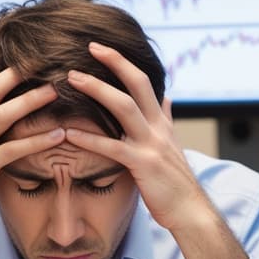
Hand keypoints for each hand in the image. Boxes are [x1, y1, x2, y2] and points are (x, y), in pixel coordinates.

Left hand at [64, 43, 247, 258]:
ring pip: (124, 107)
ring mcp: (151, 144)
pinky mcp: (143, 164)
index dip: (123, 62)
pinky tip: (68, 134)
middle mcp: (158, 127)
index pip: (143, 81)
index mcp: (162, 122)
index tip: (101, 48)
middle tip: (89, 47)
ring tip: (71, 79)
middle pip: (136, 84)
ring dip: (97, 90)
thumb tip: (167, 98)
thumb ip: (167, 120)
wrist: (190, 210)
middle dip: (113, 62)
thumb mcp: (173, 145)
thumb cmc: (175, 182)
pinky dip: (89, 138)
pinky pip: (113, 147)